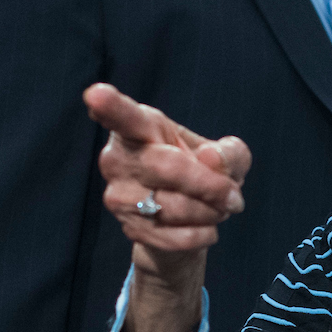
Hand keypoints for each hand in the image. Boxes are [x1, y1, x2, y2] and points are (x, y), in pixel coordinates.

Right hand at [84, 83, 250, 294]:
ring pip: (175, 207)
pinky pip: (175, 237)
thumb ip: (229, 152)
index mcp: (139, 126)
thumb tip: (211, 159)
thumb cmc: (200, 173)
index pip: (122, 116)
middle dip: (211, 185)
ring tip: (218, 209)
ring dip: (211, 212)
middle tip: (234, 196)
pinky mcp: (130, 228)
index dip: (109, 106)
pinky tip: (207, 229)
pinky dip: (203, 235)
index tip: (97, 94)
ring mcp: (119, 196)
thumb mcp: (226, 156)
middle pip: (168, 168)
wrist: (185, 222)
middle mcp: (119, 158)